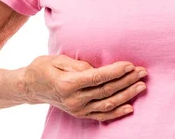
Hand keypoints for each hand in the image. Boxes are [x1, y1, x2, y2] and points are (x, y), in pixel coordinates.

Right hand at [19, 55, 147, 120]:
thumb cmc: (44, 68)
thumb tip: (97, 68)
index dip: (116, 72)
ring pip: (108, 103)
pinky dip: (117, 112)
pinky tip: (130, 107)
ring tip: (141, 85)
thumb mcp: (57, 59)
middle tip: (142, 72)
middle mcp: (74, 99)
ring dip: (127, 95)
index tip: (130, 65)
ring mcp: (78, 109)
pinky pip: (102, 115)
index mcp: (68, 84)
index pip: (98, 78)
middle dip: (127, 81)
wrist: (31, 87)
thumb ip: (78, 64)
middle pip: (106, 90)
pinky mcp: (81, 114)